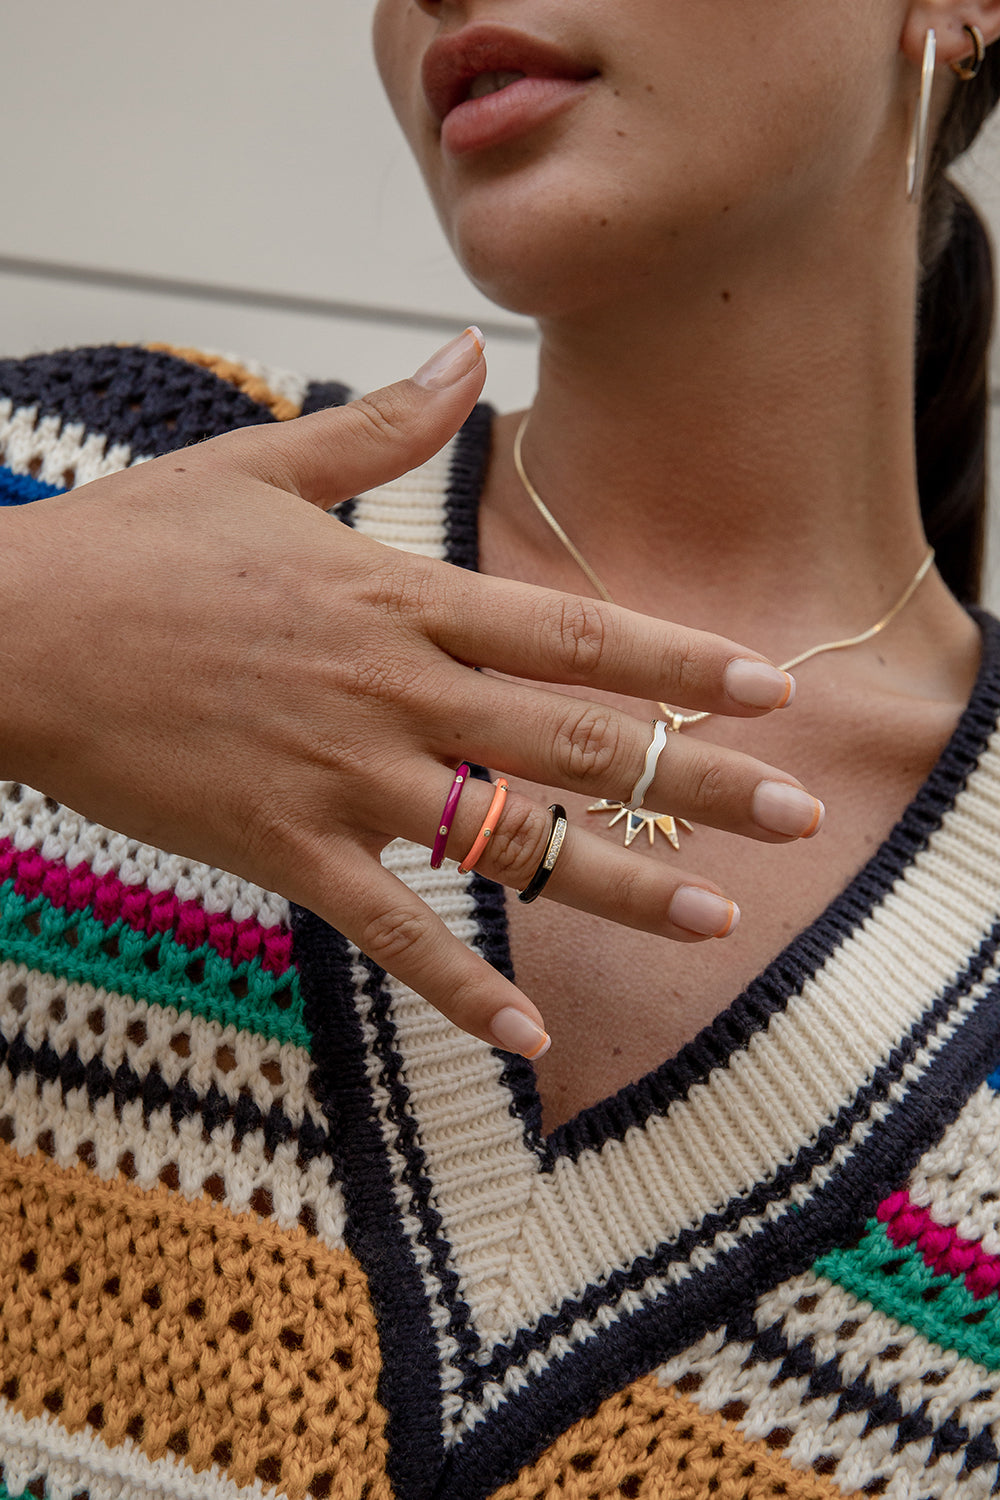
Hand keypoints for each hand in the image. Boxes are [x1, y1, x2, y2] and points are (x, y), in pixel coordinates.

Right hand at [0, 329, 821, 1056]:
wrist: (9, 634)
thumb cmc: (132, 549)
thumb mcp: (262, 466)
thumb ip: (382, 428)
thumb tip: (466, 355)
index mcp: (397, 598)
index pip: (574, 635)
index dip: (679, 664)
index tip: (767, 690)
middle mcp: (394, 691)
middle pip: (578, 742)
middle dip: (700, 779)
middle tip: (799, 811)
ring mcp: (343, 778)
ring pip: (510, 841)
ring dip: (622, 885)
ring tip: (717, 923)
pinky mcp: (283, 851)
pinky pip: (393, 932)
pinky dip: (463, 986)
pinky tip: (530, 1039)